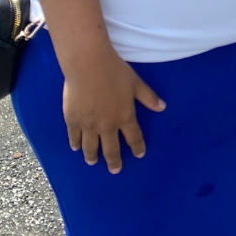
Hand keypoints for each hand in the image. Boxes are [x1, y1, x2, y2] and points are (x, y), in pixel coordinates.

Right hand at [62, 46, 165, 172]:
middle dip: (114, 161)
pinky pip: (74, 137)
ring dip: (93, 156)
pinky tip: (76, 147)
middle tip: (115, 170)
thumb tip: (162, 107)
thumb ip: (148, 97)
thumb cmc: (115, 71)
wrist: (88, 65)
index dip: (137, 147)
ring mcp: (88, 125)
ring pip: (90, 147)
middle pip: (111, 149)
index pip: (133, 137)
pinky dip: (76, 144)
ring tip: (93, 162)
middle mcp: (106, 125)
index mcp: (124, 116)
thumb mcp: (136, 83)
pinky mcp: (72, 120)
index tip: (139, 155)